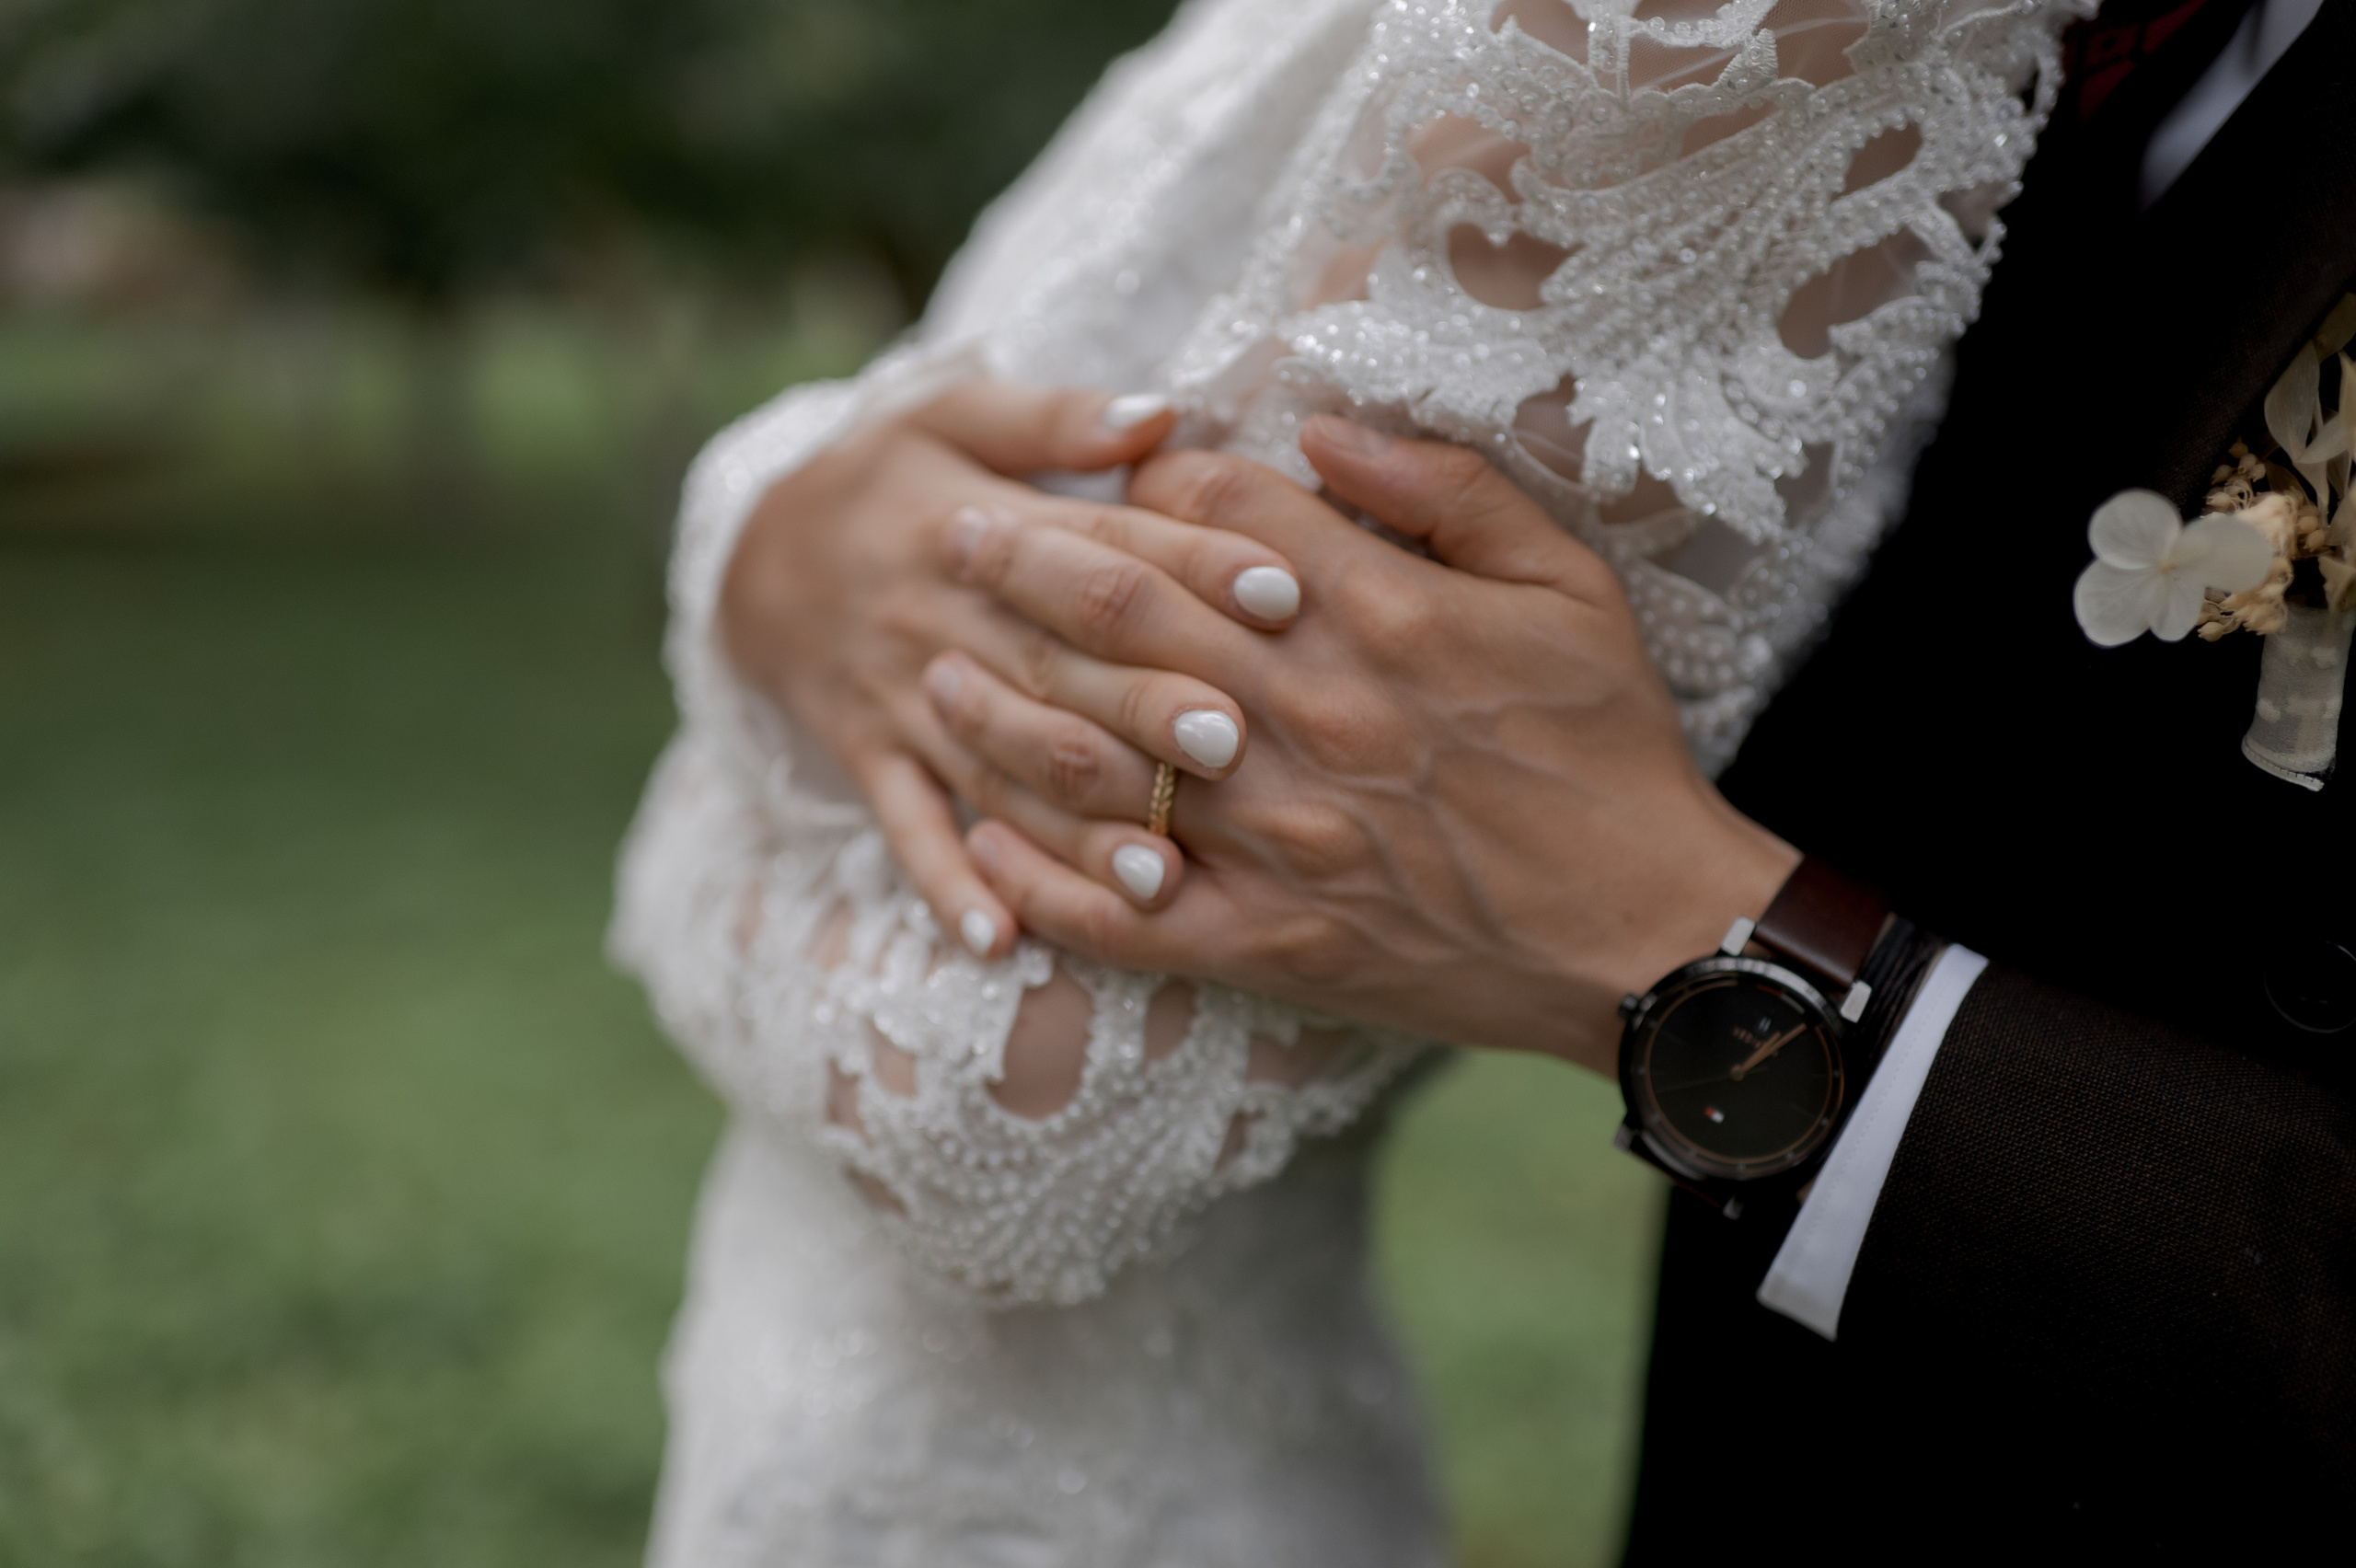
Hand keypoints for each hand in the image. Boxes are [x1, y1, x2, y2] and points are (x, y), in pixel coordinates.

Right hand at [719, 381, 1304, 957]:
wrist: (745, 554)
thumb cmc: (883, 477)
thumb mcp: (950, 414)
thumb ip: (1055, 417)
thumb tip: (1158, 412)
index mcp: (985, 528)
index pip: (1102, 550)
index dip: (1194, 568)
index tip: (1284, 592)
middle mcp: (947, 620)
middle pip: (1058, 670)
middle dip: (1145, 709)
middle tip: (1232, 742)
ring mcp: (906, 700)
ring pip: (999, 769)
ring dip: (1073, 827)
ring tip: (1154, 879)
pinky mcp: (870, 759)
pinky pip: (905, 830)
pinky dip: (947, 886)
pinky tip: (998, 942)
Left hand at [939, 415, 1797, 1072]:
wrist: (1642, 932)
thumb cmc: (1609, 747)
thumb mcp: (1566, 585)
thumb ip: (1446, 491)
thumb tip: (1320, 429)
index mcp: (1378, 616)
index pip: (1217, 520)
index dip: (1147, 484)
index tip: (1105, 477)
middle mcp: (1309, 719)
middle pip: (1129, 619)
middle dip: (1026, 570)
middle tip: (949, 539)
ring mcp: (1280, 839)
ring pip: (1102, 761)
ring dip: (1005, 715)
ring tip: (932, 675)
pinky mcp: (1271, 941)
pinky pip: (1127, 913)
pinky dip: (1043, 883)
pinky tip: (980, 844)